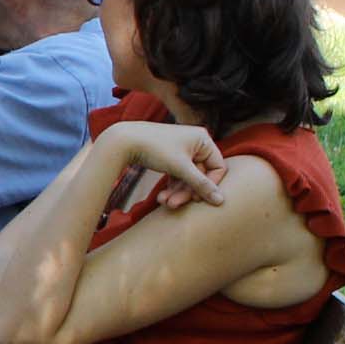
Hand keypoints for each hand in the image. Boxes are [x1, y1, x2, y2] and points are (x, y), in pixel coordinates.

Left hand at [95, 119, 227, 207]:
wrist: (123, 141)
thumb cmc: (155, 149)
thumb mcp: (180, 168)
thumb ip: (201, 184)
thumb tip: (221, 201)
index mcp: (203, 139)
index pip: (218, 167)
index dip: (210, 185)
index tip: (196, 198)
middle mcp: (195, 143)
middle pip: (200, 175)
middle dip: (187, 191)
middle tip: (174, 204)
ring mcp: (182, 150)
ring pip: (187, 178)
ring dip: (177, 192)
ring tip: (164, 203)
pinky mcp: (170, 157)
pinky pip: (177, 175)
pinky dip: (171, 186)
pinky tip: (161, 198)